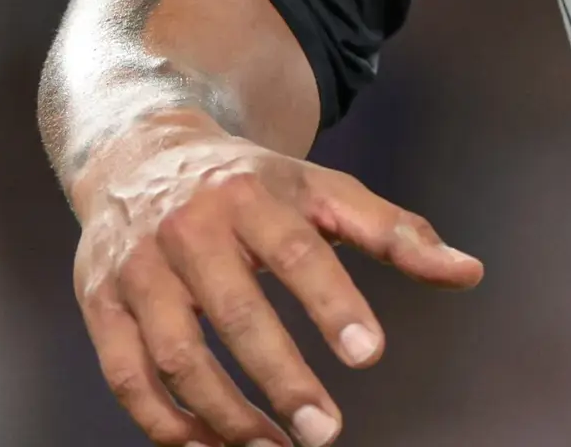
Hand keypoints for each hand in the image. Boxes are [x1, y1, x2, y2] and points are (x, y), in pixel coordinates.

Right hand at [67, 108, 485, 444]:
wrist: (138, 152)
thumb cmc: (248, 183)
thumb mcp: (321, 190)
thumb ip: (394, 233)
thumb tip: (469, 273)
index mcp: (250, 193)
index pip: (296, 252)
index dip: (332, 304)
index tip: (370, 355)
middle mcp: (187, 228)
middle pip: (234, 311)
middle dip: (282, 378)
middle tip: (326, 432)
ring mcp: (137, 269)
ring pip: (176, 354)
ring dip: (226, 414)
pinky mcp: (100, 304)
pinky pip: (127, 377)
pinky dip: (165, 422)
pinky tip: (210, 446)